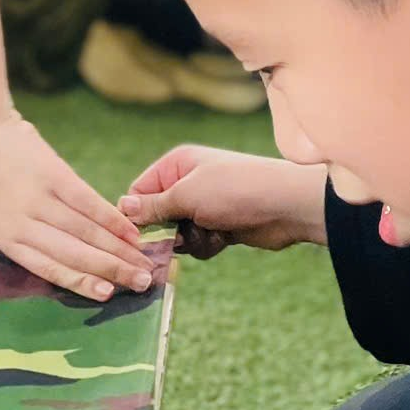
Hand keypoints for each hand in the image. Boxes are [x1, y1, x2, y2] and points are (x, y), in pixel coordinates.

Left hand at [0, 108, 153, 299]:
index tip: (109, 294)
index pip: (50, 269)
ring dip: (119, 248)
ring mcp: (38, 198)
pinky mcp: (53, 173)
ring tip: (142, 260)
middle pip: (75, 253)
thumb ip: (31, 235)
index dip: (82, 282)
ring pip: (86, 231)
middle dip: (112, 269)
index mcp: (7, 239)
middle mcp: (22, 223)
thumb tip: (77, 255)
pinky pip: (88, 202)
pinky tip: (130, 230)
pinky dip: (112, 218)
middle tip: (141, 281)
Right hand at [120, 145, 326, 258]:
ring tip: (210, 232)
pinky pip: (198, 243)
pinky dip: (207, 245)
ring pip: (178, 234)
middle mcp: (188, 183)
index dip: (137, 214)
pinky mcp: (220, 225)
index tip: (137, 234)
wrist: (287, 206)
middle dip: (167, 232)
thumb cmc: (236, 191)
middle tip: (179, 237)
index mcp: (177, 165)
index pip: (140, 191)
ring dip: (190, 241)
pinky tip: (224, 238)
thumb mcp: (187, 195)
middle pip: (157, 217)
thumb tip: (122, 207)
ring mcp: (205, 205)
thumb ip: (153, 205)